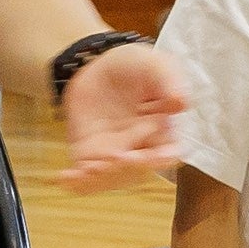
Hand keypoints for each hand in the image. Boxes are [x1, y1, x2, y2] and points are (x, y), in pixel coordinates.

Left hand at [60, 41, 189, 189]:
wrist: (96, 67)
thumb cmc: (134, 66)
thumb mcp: (153, 64)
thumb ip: (168, 80)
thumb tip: (182, 103)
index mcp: (162, 130)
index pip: (168, 152)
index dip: (163, 158)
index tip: (155, 156)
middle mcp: (140, 147)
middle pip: (138, 170)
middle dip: (127, 169)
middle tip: (115, 157)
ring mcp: (114, 153)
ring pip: (111, 178)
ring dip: (101, 179)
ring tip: (88, 169)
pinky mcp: (90, 154)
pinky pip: (85, 178)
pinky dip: (77, 183)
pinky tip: (66, 178)